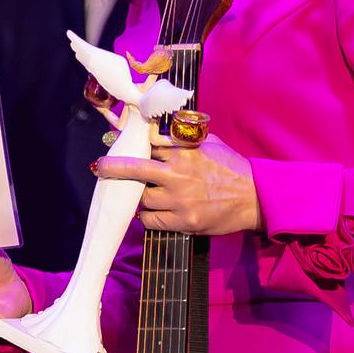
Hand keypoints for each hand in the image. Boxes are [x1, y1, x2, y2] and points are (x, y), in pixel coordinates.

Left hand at [94, 133, 261, 235]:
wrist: (254, 198)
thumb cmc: (232, 168)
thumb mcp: (210, 143)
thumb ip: (184, 139)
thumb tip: (159, 132)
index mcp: (185, 152)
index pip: (149, 145)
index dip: (136, 147)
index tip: (121, 145)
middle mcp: (179, 174)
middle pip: (136, 168)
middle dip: (114, 168)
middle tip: (99, 167)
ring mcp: (180, 199)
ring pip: (143, 198)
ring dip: (140, 198)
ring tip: (147, 196)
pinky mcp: (184, 220)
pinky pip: (152, 220)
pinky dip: (148, 217)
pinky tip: (153, 213)